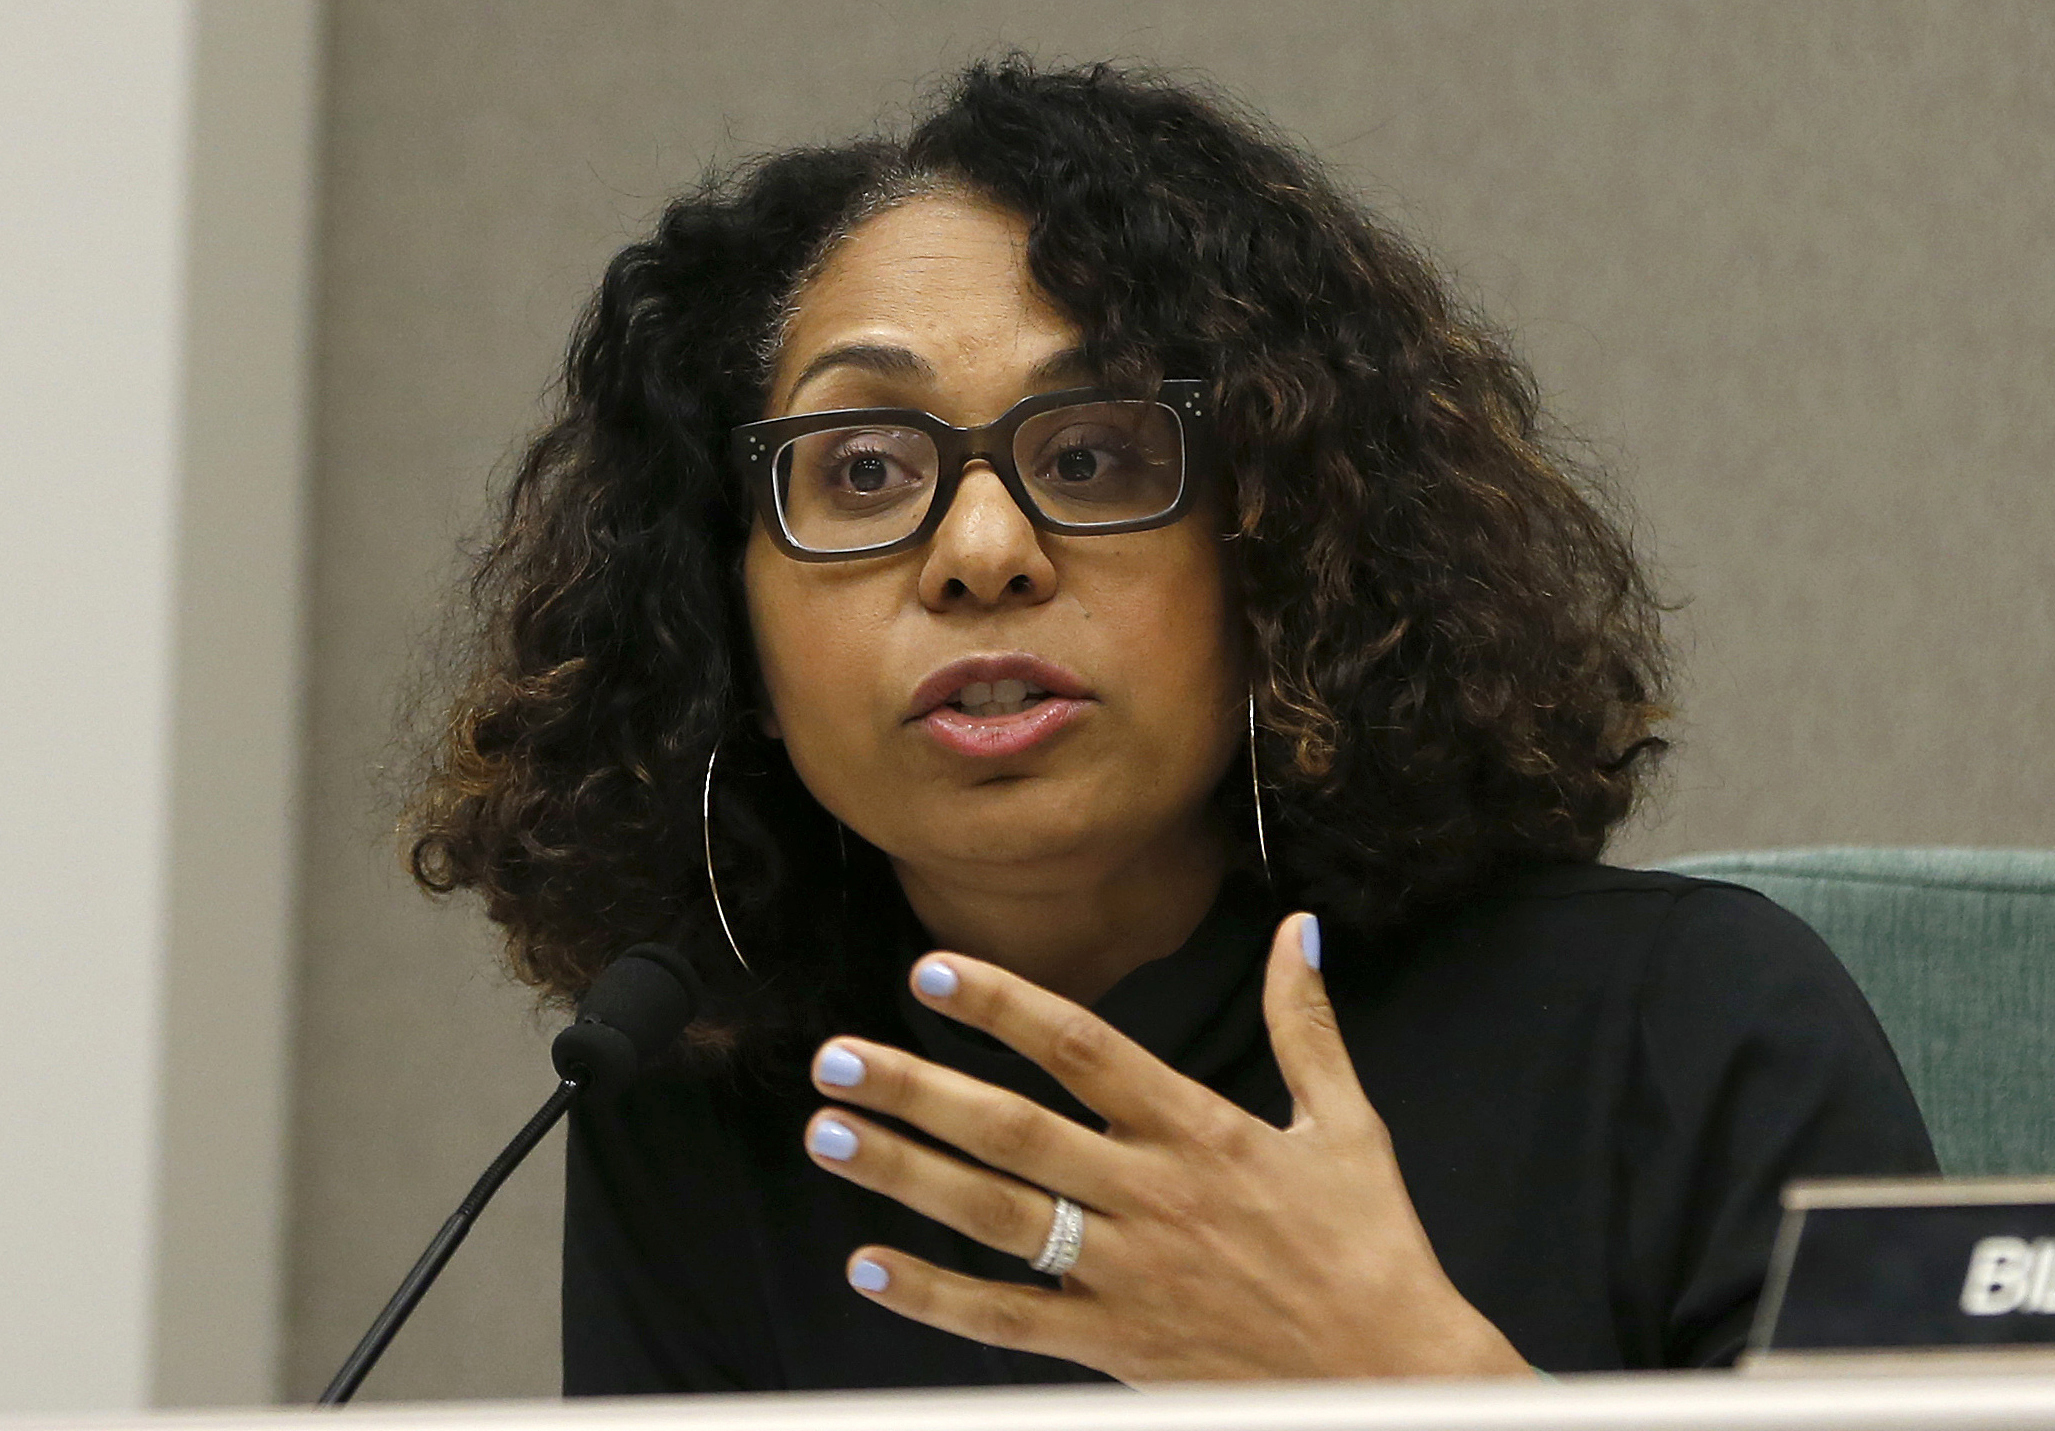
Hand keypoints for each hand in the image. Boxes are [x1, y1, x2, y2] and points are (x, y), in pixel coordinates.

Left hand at [802, 912, 1529, 1381]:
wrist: (1395, 1378)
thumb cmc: (1371, 1248)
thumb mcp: (1350, 1126)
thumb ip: (1305, 1027)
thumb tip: (1300, 931)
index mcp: (1202, 1132)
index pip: (1083, 1050)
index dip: (1003, 1007)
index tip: (929, 973)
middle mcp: (1153, 1196)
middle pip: (1013, 1132)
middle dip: (916, 1090)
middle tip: (834, 1058)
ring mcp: (1129, 1275)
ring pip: (995, 1217)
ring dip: (903, 1175)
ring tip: (827, 1136)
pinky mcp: (1117, 1346)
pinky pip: (1010, 1320)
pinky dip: (936, 1297)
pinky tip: (868, 1267)